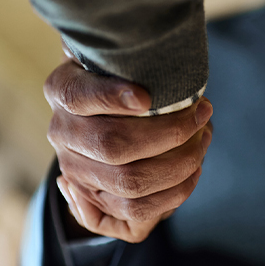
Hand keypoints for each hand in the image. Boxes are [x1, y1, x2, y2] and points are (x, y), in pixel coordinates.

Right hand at [45, 56, 212, 242]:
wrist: (108, 119)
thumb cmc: (126, 78)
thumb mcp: (119, 57)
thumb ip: (124, 53)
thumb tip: (140, 54)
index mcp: (62, 89)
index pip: (79, 96)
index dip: (111, 98)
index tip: (146, 97)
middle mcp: (61, 132)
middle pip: (113, 145)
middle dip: (171, 132)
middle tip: (203, 114)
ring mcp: (74, 170)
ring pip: (130, 183)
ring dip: (179, 164)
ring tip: (203, 140)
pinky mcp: (94, 202)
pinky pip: (137, 212)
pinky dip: (175, 192)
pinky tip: (194, 169)